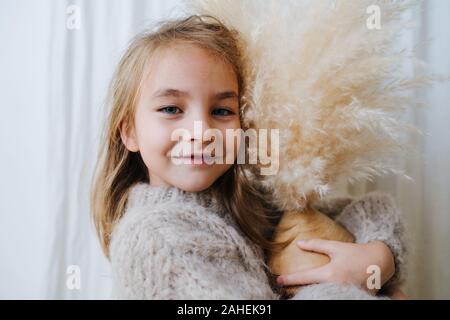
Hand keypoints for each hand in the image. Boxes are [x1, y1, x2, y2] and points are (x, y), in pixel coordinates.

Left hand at [276, 239, 394, 294]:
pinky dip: (324, 295)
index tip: (278, 281)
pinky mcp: (351, 298)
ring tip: (298, 292)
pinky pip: (333, 297)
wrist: (381, 263)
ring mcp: (344, 294)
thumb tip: (299, 243)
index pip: (305, 277)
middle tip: (284, 290)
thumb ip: (316, 245)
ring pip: (321, 296)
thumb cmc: (356, 253)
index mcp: (330, 273)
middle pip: (311, 291)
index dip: (290, 279)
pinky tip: (317, 294)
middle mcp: (336, 286)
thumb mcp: (336, 247)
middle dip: (298, 291)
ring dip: (311, 294)